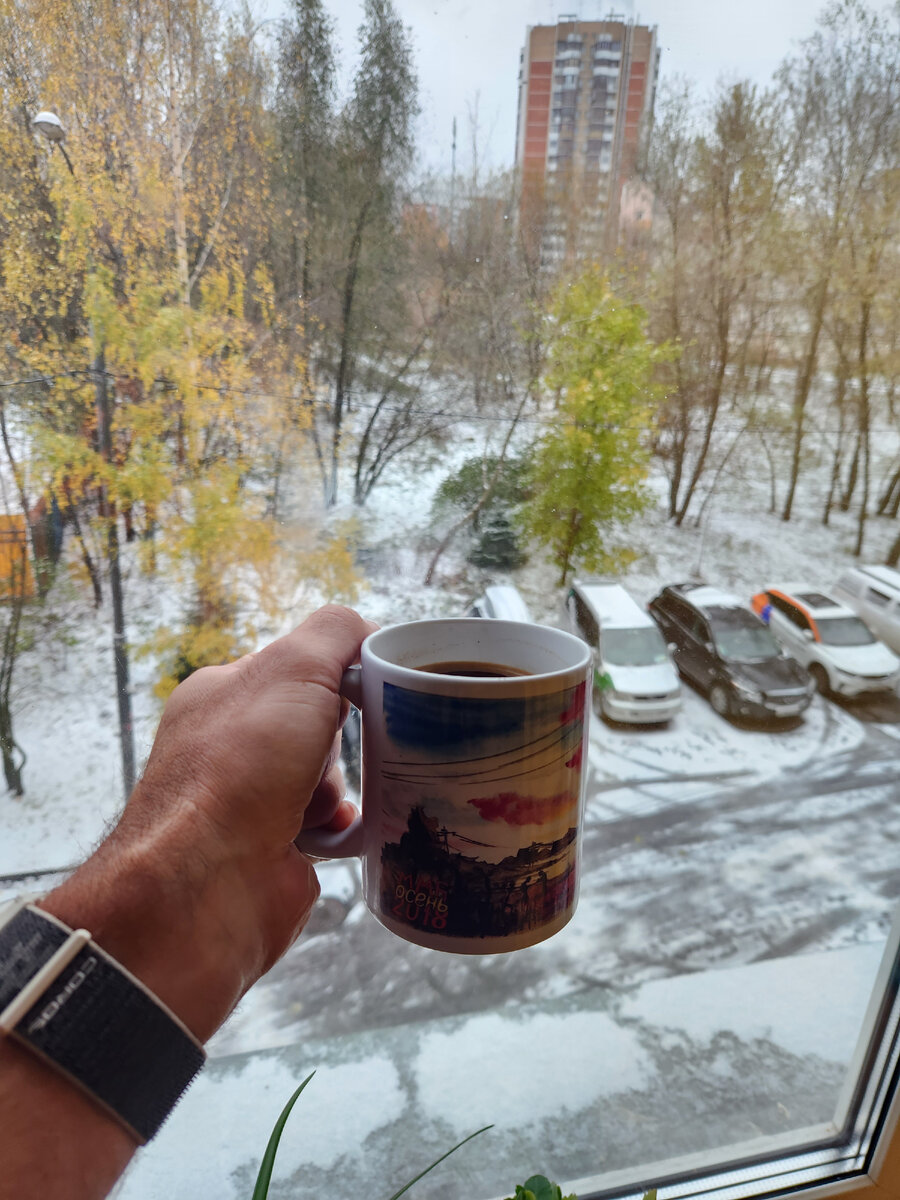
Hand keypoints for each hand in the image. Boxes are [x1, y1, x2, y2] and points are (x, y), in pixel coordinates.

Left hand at [41, 604, 375, 1041]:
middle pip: (319, 723)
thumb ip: (335, 633)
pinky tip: (341, 830)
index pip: (293, 667)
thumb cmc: (240, 767)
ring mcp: (250, 803)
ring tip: (334, 799)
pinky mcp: (276, 852)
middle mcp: (230, 748)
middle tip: (362, 742)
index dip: (337, 672)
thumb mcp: (293, 668)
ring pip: (328, 776)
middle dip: (344, 734)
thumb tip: (370, 633)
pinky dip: (345, 827)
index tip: (374, 683)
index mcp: (222, 696)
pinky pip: (331, 827)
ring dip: (344, 784)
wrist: (207, 885)